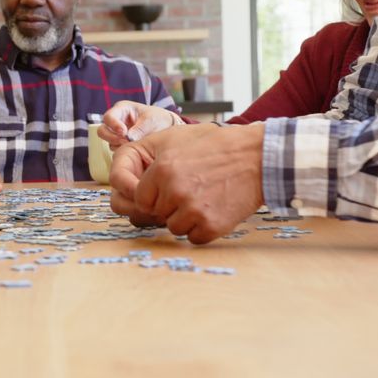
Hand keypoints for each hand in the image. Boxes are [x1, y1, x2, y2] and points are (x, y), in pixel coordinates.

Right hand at [98, 101, 181, 147]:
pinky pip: (116, 149)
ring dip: (118, 145)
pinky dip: (122, 151)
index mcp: (122, 109)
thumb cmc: (157, 118)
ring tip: (132, 146)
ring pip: (109, 142)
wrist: (165, 128)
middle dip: (111, 137)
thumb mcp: (151, 121)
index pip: (109, 117)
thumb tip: (128, 139)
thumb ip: (139, 129)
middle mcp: (116, 121)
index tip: (123, 132)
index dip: (113, 125)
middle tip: (124, 141)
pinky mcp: (121, 144)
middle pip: (102, 130)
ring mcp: (117, 133)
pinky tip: (133, 150)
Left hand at [109, 123, 265, 243]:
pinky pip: (193, 238)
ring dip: (185, 217)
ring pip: (173, 228)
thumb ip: (140, 157)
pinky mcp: (211, 226)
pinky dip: (201, 228)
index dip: (151, 194)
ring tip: (203, 195)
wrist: (257, 157)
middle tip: (189, 188)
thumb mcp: (171, 139)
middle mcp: (174, 192)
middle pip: (155, 215)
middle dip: (167, 205)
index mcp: (161, 171)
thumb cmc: (213, 145)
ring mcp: (193, 211)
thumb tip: (120, 185)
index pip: (139, 199)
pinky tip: (213, 207)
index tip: (166, 188)